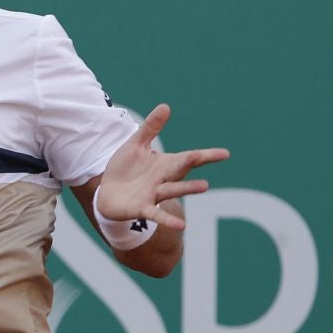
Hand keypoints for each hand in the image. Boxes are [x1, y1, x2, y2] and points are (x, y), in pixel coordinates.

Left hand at [96, 104, 228, 230]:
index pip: (189, 158)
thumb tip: (165, 106)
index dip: (206, 155)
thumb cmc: (125, 169)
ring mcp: (154, 195)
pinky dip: (167, 219)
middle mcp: (163, 180)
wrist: (107, 193)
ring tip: (204, 186)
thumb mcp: (136, 145)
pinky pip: (156, 214)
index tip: (225, 154)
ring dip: (187, 188)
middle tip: (209, 156)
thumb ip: (150, 128)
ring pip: (173, 190)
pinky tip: (181, 225)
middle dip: (192, 163)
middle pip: (181, 170)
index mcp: (165, 165)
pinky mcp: (142, 209)